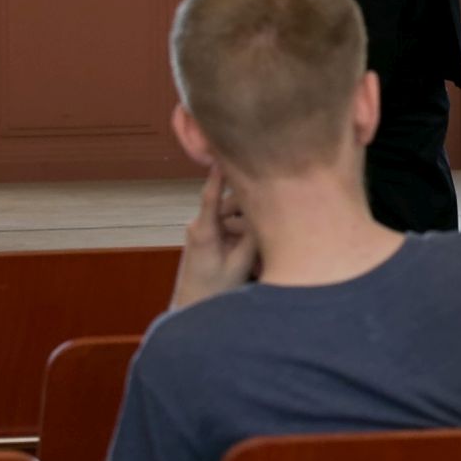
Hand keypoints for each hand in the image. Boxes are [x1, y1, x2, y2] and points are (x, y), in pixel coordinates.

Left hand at [171, 166, 258, 309]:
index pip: (211, 194)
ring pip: (232, 214)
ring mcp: (202, 230)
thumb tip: (267, 210)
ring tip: (259, 250)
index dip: (219, 173)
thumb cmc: (213, 289)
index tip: (224, 152)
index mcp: (204, 230)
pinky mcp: (207, 236)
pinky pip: (228, 225)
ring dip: (248, 223)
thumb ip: (254, 235)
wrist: (192, 307)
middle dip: (251, 208)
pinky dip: (242, 232)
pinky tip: (251, 252)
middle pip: (231, 202)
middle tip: (269, 222)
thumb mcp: (240, 264)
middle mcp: (200, 225)